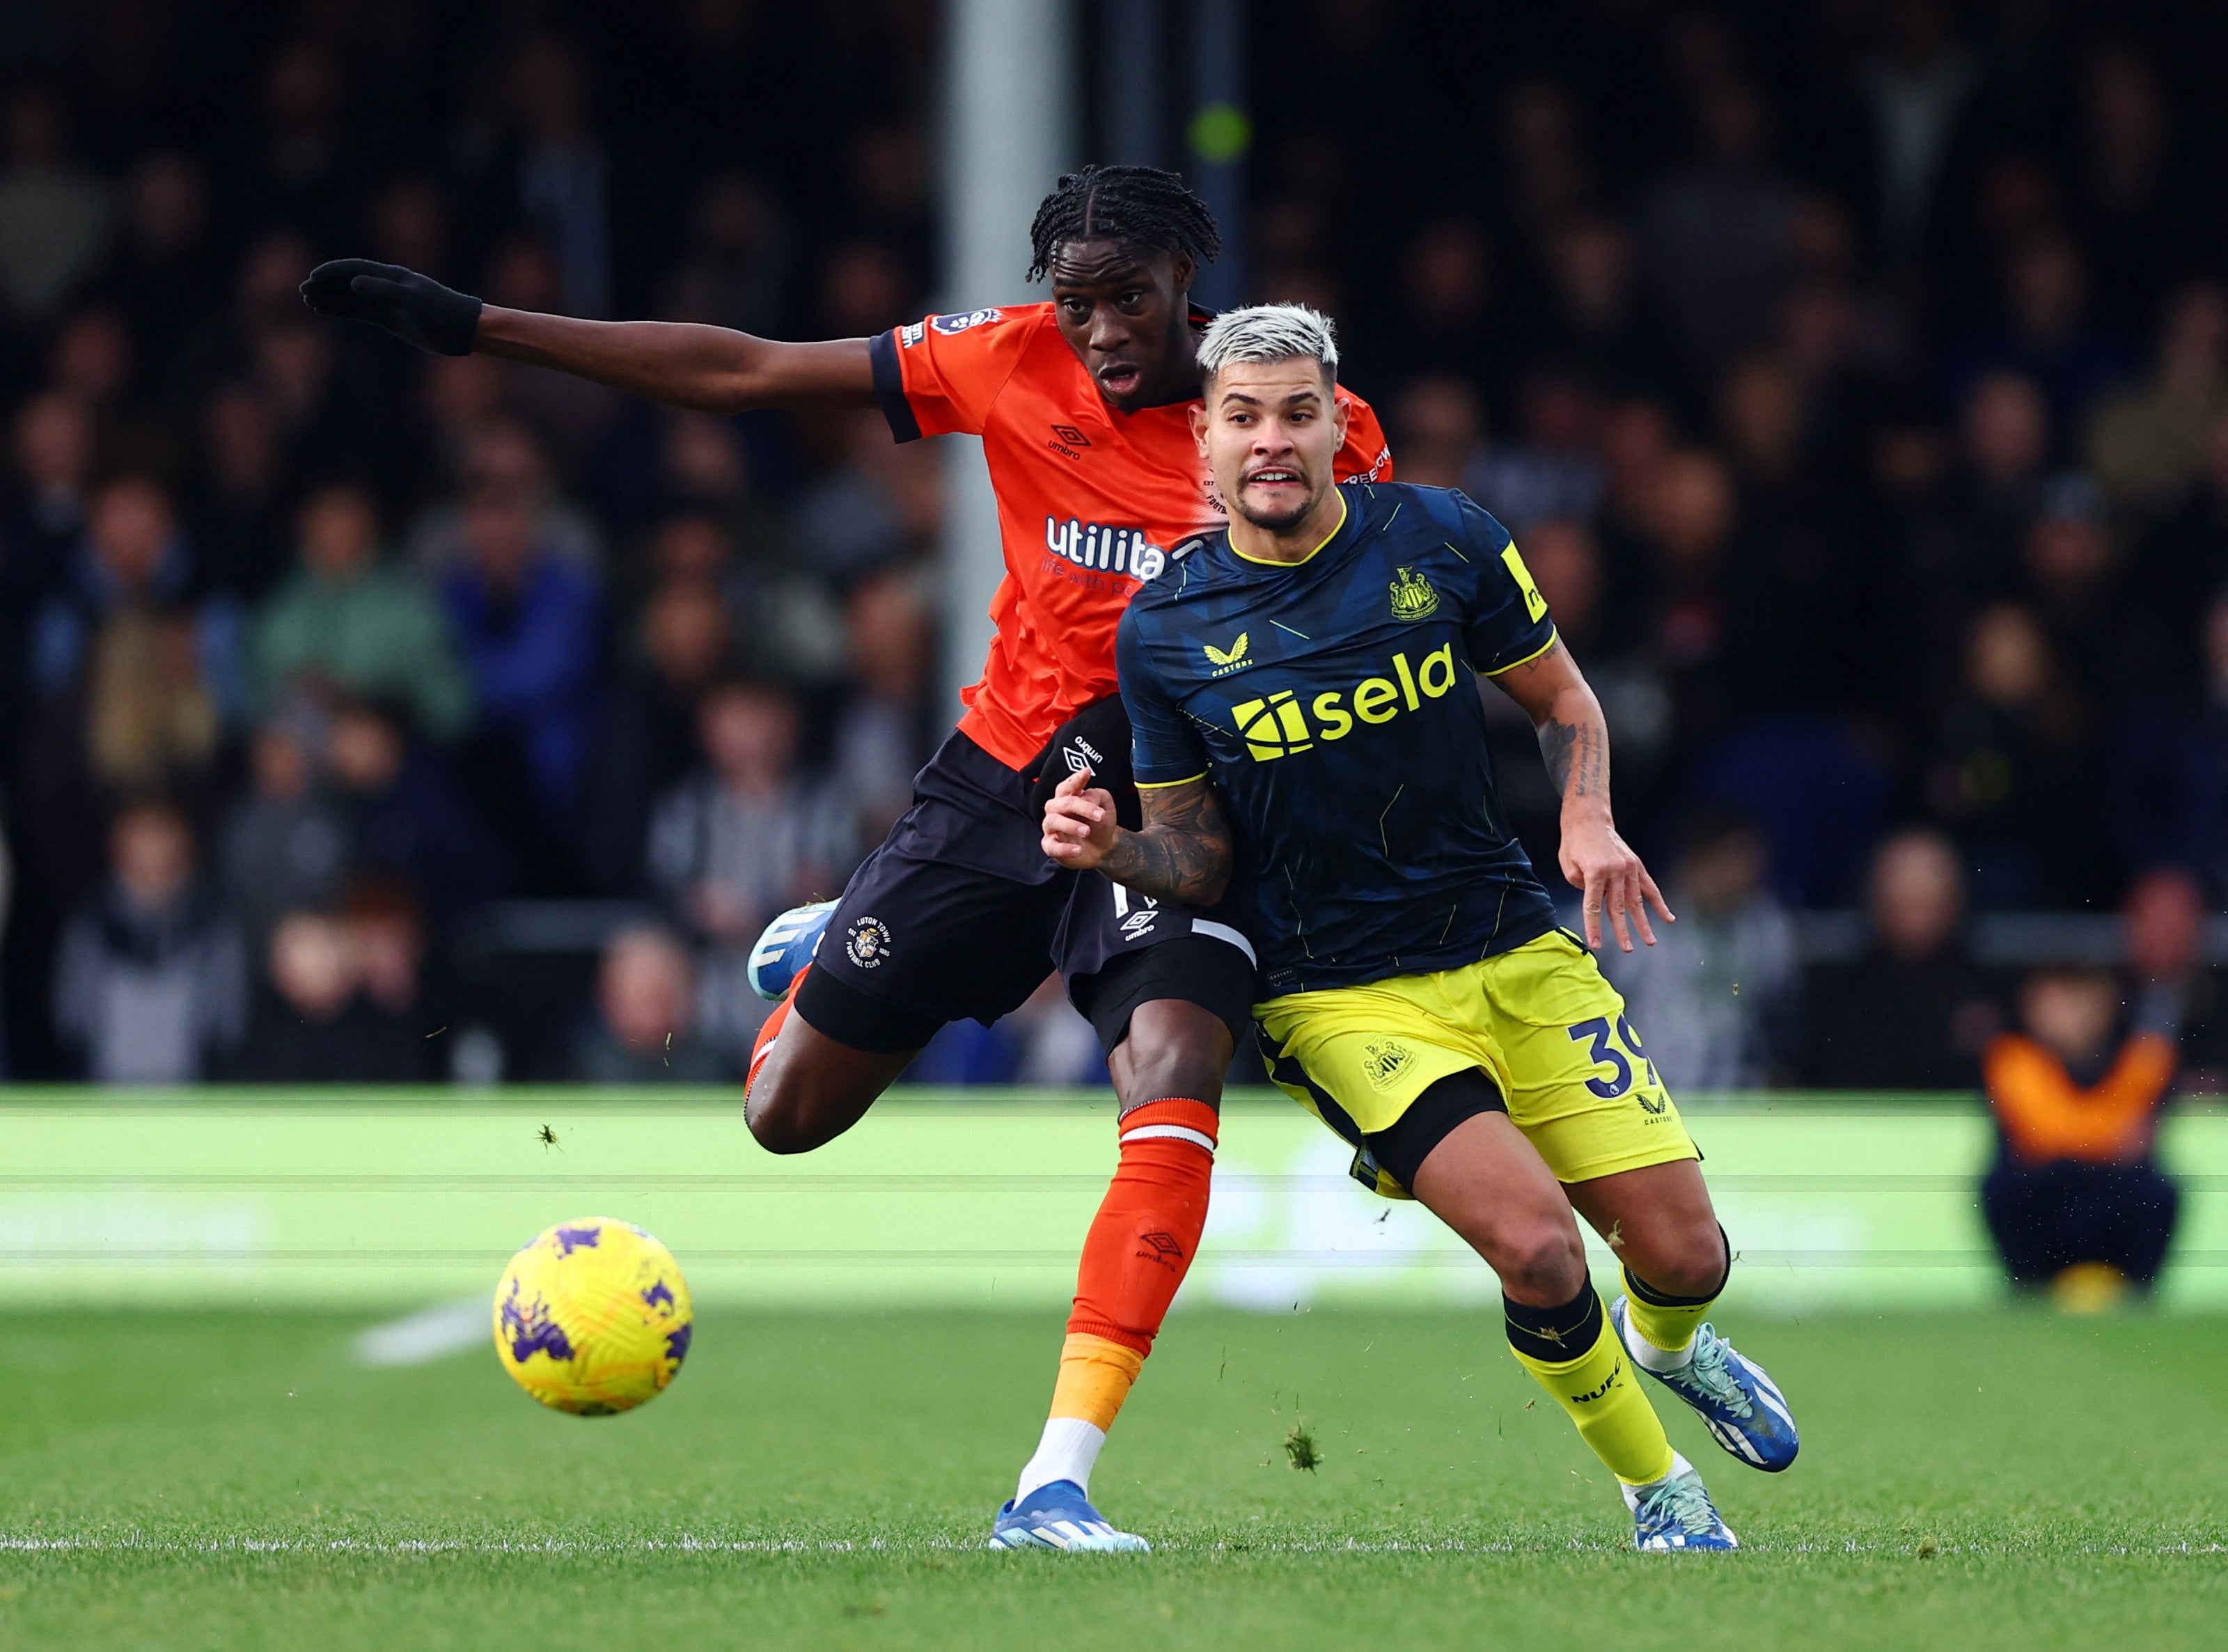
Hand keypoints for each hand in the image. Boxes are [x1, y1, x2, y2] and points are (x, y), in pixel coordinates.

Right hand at [300, 258, 482, 355]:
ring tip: (308, 303)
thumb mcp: (412, 302)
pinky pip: (359, 311)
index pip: (355, 269)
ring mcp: (386, 302)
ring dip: (330, 298)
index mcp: (392, 276)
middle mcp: (386, 286)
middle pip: (349, 281)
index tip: (312, 278)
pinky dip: (341, 310)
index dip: (333, 272)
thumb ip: (383, 291)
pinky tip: (325, 312)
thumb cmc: (441, 313)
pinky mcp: (389, 318)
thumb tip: (354, 282)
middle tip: (302, 292)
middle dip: (325, 285)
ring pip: (351, 297)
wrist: (463, 331)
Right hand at [1041, 766, 1118, 868]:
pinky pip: (1051, 846)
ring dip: (1070, 825)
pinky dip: (1064, 848)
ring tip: (1087, 832)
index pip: (1068, 786)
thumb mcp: (1105, 805)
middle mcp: (1056, 810)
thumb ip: (1097, 795)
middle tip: (1100, 816)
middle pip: (1063, 803)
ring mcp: (1051, 828)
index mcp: (1068, 797)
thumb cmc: (1100, 824)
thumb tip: (1086, 798)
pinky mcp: (1050, 846)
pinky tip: (1078, 850)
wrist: (1104, 848)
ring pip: (1052, 821)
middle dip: (1082, 807)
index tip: (1087, 772)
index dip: (1076, 779)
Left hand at [1559, 811, 1674, 952]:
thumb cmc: (1575, 843)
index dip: (1594, 926)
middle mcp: (1615, 871)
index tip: (1596, 944)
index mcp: (1595, 872)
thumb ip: (1581, 887)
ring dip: (1643, 923)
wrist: (1590, 819)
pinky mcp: (1636, 865)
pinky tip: (1668, 918)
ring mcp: (1628, 868)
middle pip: (1618, 907)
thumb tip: (1599, 900)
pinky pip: (1650, 888)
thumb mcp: (1568, 866)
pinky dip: (1659, 904)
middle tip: (1627, 949)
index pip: (1593, 906)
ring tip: (1650, 942)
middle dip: (1622, 931)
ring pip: (1637, 901)